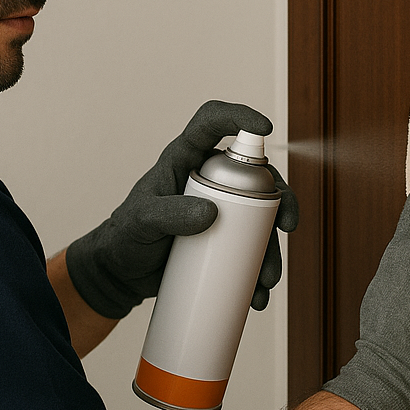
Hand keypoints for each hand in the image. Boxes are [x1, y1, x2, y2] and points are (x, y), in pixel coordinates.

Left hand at [65, 100, 299, 318]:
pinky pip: (252, 248)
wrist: (122, 274)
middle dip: (281, 200)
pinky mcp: (224, 240)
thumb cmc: (125, 236)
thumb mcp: (141, 222)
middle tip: (287, 226)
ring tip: (266, 279)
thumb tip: (211, 213)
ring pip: (262, 218)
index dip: (238, 116)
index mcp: (186, 159)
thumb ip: (168, 214)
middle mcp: (209, 179)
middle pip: (257, 176)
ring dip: (274, 246)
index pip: (211, 122)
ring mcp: (220, 210)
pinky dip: (262, 269)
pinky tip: (259, 293)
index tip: (265, 128)